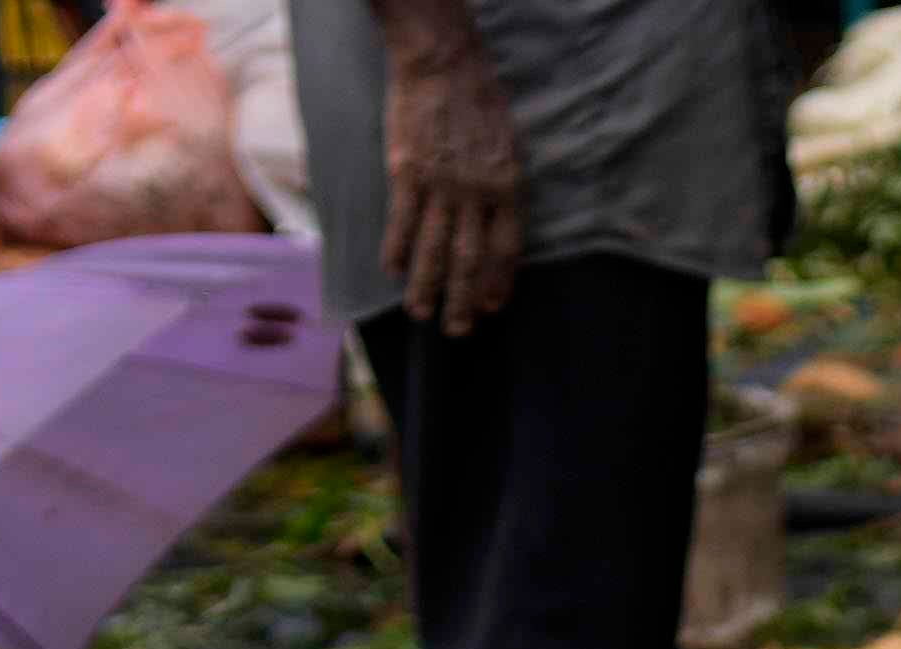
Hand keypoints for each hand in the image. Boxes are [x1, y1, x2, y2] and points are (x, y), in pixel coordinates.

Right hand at [378, 0, 524, 330]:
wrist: (443, 64)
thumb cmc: (481, 103)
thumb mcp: (510, 146)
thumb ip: (505, 191)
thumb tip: (497, 234)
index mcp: (508, 186)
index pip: (506, 249)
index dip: (498, 283)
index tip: (490, 309)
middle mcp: (476, 193)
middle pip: (470, 260)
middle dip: (463, 301)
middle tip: (457, 331)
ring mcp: (440, 185)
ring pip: (434, 249)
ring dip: (426, 287)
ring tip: (421, 314)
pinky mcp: (407, 173)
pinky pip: (401, 223)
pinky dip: (396, 250)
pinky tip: (390, 272)